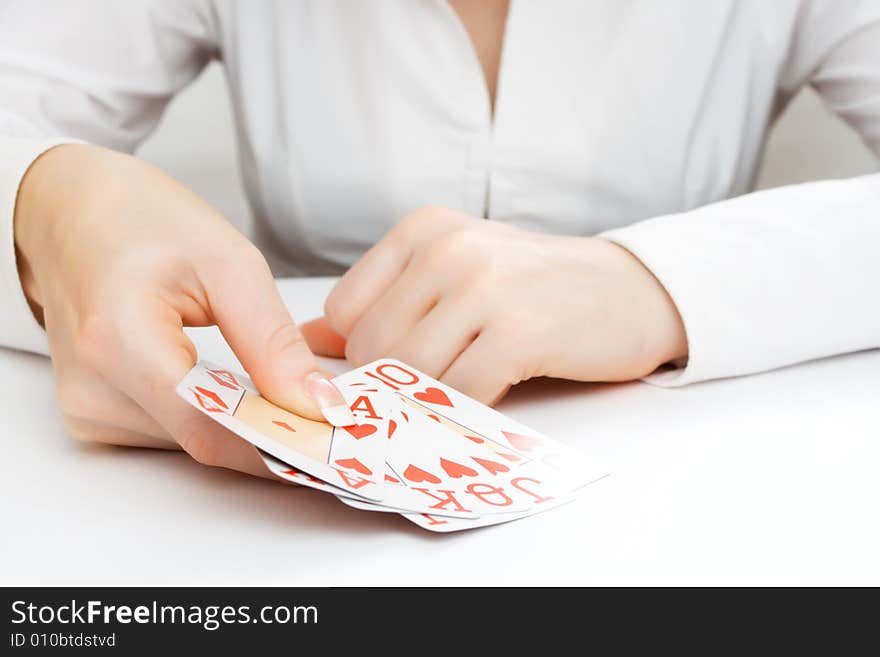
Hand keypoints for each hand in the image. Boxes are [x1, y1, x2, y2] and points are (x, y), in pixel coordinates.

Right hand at [15, 144, 351, 476]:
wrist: (70, 213)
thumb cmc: (143, 221)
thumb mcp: (228, 263)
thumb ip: (273, 341)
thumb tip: (319, 404)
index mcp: (118, 337)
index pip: (212, 424)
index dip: (280, 445)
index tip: (337, 445)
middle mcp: (91, 387)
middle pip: (205, 441)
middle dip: (276, 439)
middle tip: (333, 424)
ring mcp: (87, 407)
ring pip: (193, 445)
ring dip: (249, 432)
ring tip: (292, 401)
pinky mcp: (93, 414)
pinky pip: (173, 434)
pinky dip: (217, 420)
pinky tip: (244, 395)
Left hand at [303, 206, 686, 404]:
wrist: (626, 291)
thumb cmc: (532, 287)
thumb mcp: (451, 276)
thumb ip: (381, 303)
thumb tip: (303, 342)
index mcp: (423, 230)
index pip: (345, 311)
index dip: (362, 352)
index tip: (395, 368)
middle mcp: (449, 250)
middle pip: (371, 347)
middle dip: (394, 382)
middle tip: (434, 386)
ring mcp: (485, 288)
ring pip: (409, 372)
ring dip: (429, 397)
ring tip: (463, 388)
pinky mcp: (520, 332)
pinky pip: (460, 391)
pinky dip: (465, 407)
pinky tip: (489, 393)